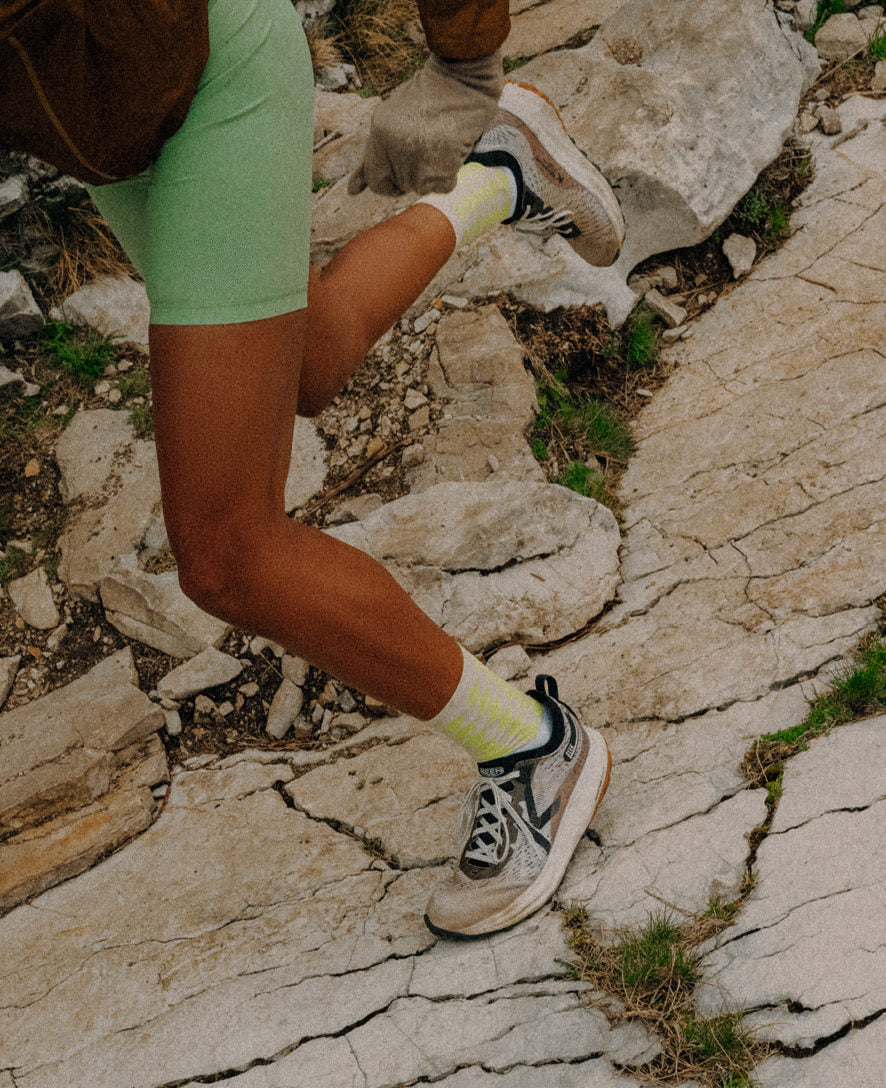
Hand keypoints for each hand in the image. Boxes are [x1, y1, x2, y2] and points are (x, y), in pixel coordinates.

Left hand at [348, 51, 502, 196]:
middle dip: (413, 175)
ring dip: (432, 175)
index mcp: (379, 133)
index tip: (400, 179)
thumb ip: (374, 154)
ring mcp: (418, 156)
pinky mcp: (441, 163)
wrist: (461, 79)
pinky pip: (442, 186)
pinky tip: (451, 151)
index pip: (375, 180)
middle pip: (401, 185)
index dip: (389, 183)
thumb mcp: (392, 120)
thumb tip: (351, 191)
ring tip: (439, 145)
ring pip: (421, 188)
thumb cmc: (428, 98)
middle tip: (427, 150)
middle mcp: (394, 147)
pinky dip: (449, 175)